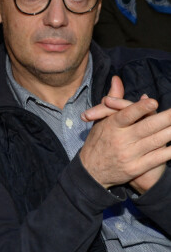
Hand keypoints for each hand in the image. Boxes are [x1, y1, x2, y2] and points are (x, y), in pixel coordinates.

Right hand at [79, 76, 170, 192]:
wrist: (90, 172)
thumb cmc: (97, 142)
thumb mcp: (101, 121)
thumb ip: (113, 100)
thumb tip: (117, 79)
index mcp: (111, 126)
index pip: (126, 115)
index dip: (140, 108)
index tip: (154, 102)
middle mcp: (120, 140)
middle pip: (147, 127)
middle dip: (166, 118)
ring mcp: (129, 155)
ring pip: (156, 140)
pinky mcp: (136, 168)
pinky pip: (158, 158)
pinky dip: (170, 151)